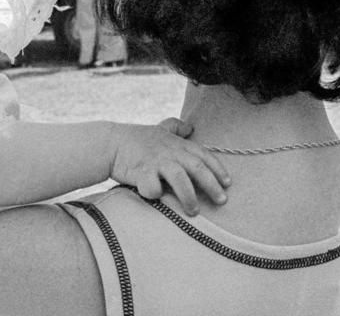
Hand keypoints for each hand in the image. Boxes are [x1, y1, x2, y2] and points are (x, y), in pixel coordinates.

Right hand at [107, 119, 230, 215]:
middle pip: (197, 168)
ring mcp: (156, 161)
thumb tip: (190, 127)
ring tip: (194, 212)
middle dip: (212, 185)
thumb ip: (176, 127)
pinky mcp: (141, 172)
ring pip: (179, 179)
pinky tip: (156, 199)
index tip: (228, 183)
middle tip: (222, 201)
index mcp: (178, 144)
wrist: (111, 143)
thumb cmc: (137, 138)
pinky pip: (153, 187)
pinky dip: (156, 194)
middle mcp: (170, 152)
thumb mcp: (160, 128)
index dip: (218, 169)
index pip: (204, 155)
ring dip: (189, 196)